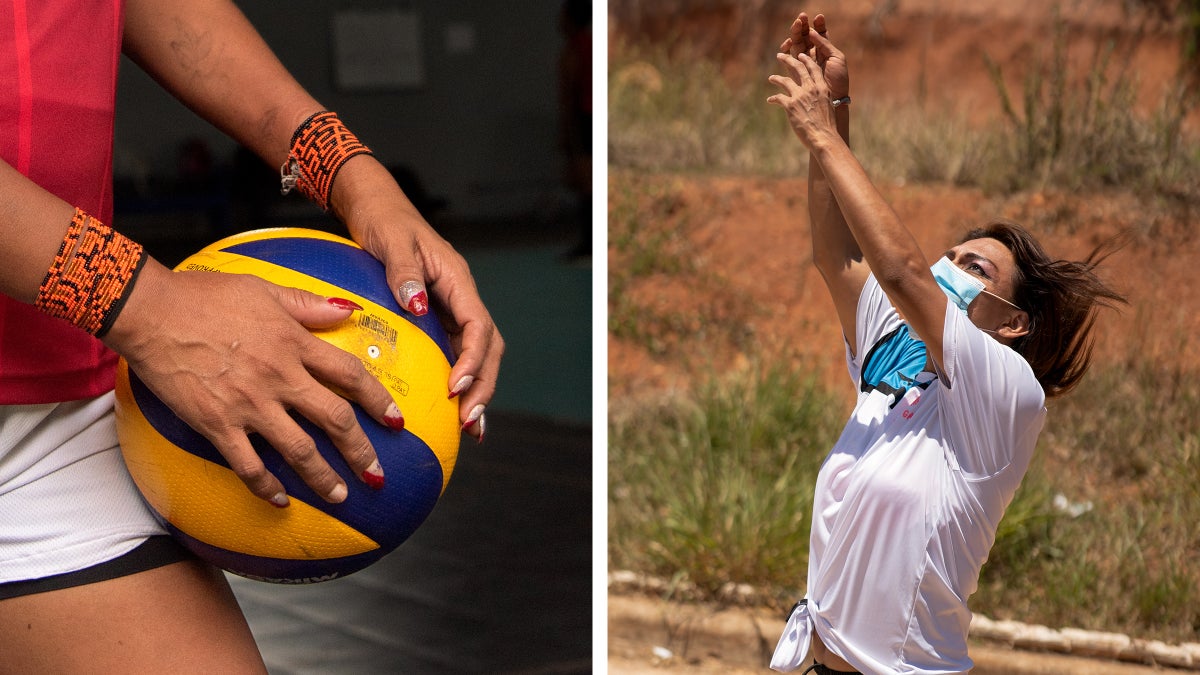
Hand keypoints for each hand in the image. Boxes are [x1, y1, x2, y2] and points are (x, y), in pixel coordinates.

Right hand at [105, 262, 403, 505]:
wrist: (149, 311)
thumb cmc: (203, 295)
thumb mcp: (264, 289)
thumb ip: (308, 304)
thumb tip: (348, 310)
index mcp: (295, 343)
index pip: (350, 376)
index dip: (379, 400)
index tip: (396, 420)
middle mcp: (280, 378)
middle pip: (335, 420)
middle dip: (361, 451)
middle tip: (377, 474)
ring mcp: (250, 405)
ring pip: (299, 450)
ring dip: (324, 478)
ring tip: (340, 495)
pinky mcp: (217, 424)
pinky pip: (249, 465)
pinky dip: (267, 487)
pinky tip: (280, 500)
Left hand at [330, 157, 503, 442]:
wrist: (376, 209)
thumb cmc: (384, 222)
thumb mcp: (392, 242)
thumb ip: (403, 273)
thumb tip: (416, 306)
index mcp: (458, 281)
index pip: (478, 327)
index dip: (473, 360)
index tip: (457, 387)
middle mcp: (462, 298)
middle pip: (489, 349)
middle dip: (483, 386)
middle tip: (469, 422)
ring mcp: (452, 309)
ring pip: (478, 355)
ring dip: (477, 390)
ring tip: (470, 428)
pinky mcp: (438, 318)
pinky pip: (456, 353)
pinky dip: (460, 382)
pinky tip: (451, 412)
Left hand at [768, 51, 838, 148]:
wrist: (824, 137)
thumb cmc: (827, 126)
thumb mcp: (828, 106)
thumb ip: (820, 98)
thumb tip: (816, 98)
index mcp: (822, 87)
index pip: (813, 68)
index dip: (806, 60)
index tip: (800, 55)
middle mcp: (811, 88)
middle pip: (798, 68)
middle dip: (788, 60)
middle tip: (781, 55)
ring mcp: (800, 95)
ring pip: (785, 81)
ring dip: (776, 78)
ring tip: (771, 78)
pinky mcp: (790, 105)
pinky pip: (778, 97)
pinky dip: (773, 98)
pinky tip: (770, 100)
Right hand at [779, 12, 848, 99]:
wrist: (833, 98)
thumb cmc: (838, 79)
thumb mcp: (836, 58)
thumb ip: (825, 44)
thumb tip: (812, 32)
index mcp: (825, 50)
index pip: (820, 33)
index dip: (818, 24)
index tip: (818, 17)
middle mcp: (814, 54)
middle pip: (806, 36)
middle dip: (803, 26)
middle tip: (801, 17)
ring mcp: (804, 62)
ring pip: (797, 44)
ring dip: (795, 34)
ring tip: (795, 26)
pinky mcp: (796, 70)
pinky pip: (788, 57)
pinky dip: (786, 50)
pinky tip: (787, 44)